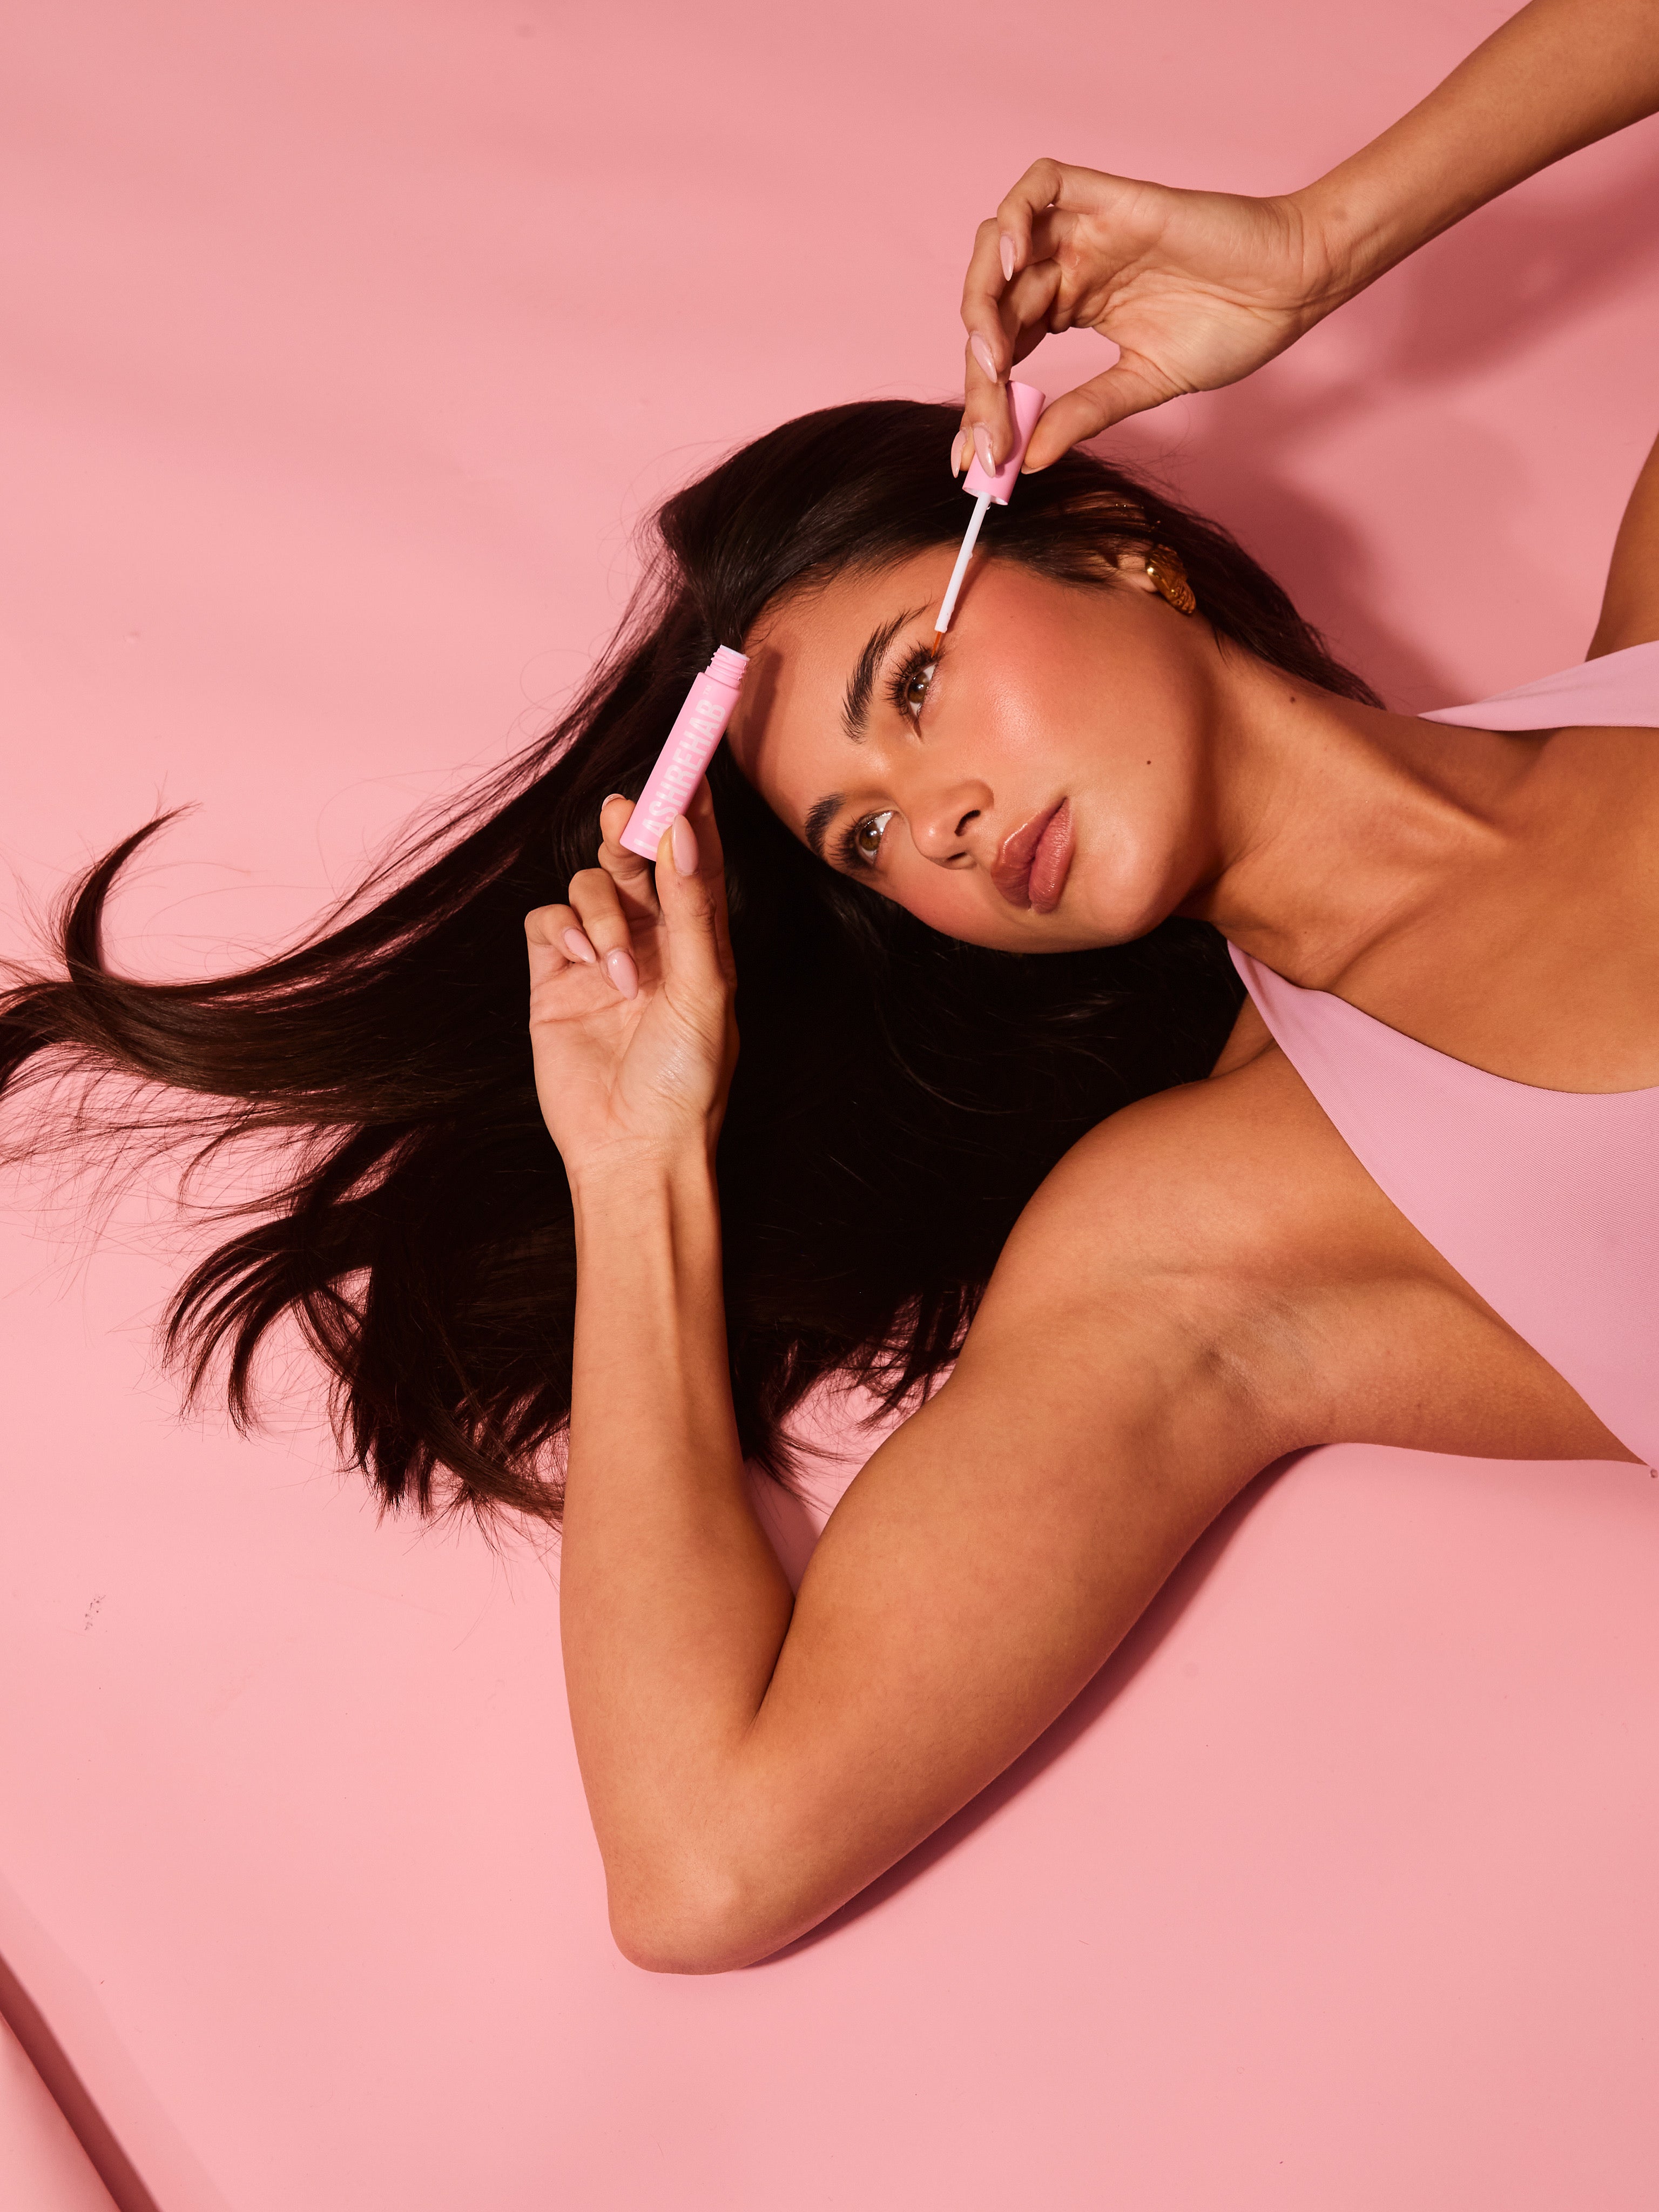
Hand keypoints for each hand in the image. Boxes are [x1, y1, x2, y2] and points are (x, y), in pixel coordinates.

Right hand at [525, 782, 737, 1184]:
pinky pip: (547, 920)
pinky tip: (584, 964)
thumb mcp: (703, 988)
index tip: (688, 767)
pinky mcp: (554, 979)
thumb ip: (691, 907)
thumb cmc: (686, 1082)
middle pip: (634, 857)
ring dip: (601, 912)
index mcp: (700, 940)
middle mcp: (652, 940)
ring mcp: (600, 958)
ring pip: (587, 886)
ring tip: (618, 970)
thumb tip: (684, 831)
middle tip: (626, 816)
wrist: (632, 1150)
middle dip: (631, 833)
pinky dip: (564, 929)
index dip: (690, 811)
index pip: (695, 859)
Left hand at [958, 160, 1350, 471]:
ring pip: (1001, 242)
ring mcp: (1086, 229)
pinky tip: (1011, 264)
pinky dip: (1015, 217)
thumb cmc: (1230, 329)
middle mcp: (1069, 265)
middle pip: (993, 304)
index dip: (983, 400)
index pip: (1005, 347)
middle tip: (986, 421)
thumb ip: (1083, 414)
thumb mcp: (1141, 385)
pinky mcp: (1110, 197)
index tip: (975, 456)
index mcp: (1071, 307)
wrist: (1290, 288)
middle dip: (979, 368)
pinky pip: (1043, 184)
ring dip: (982, 298)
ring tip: (991, 355)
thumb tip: (1024, 459)